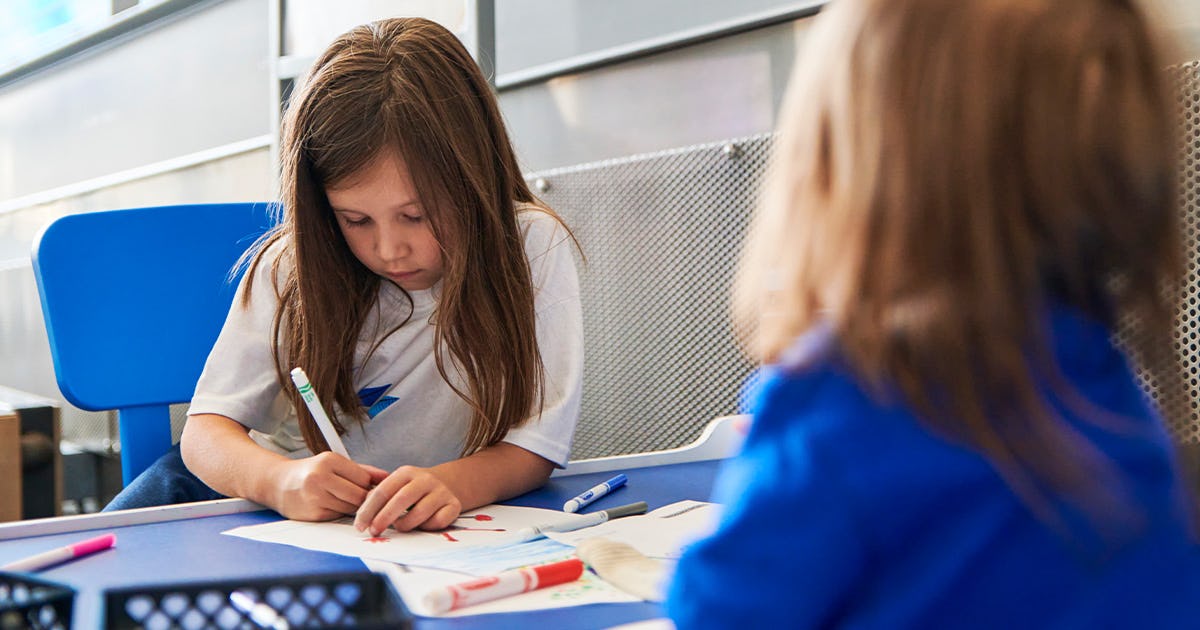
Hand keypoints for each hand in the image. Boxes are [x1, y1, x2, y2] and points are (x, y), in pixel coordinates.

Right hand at [270, 452, 386, 520]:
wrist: (278, 484)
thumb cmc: (311, 472)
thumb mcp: (334, 464)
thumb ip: (362, 470)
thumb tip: (389, 476)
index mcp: (328, 461)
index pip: (363, 478)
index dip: (370, 485)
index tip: (373, 488)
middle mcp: (320, 478)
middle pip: (358, 495)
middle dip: (364, 499)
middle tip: (365, 499)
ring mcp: (315, 497)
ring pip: (350, 508)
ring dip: (354, 507)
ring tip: (347, 500)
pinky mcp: (313, 514)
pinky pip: (338, 516)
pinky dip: (341, 513)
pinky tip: (334, 506)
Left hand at [354, 465, 461, 534]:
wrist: (447, 484)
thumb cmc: (413, 490)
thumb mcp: (396, 486)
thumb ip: (379, 496)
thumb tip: (364, 515)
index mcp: (406, 473)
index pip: (383, 491)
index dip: (368, 510)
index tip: (360, 525)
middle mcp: (425, 479)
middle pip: (401, 500)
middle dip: (384, 518)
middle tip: (374, 531)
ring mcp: (441, 492)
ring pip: (420, 513)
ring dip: (405, 525)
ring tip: (400, 527)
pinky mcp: (454, 505)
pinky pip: (438, 521)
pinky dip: (427, 527)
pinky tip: (423, 524)